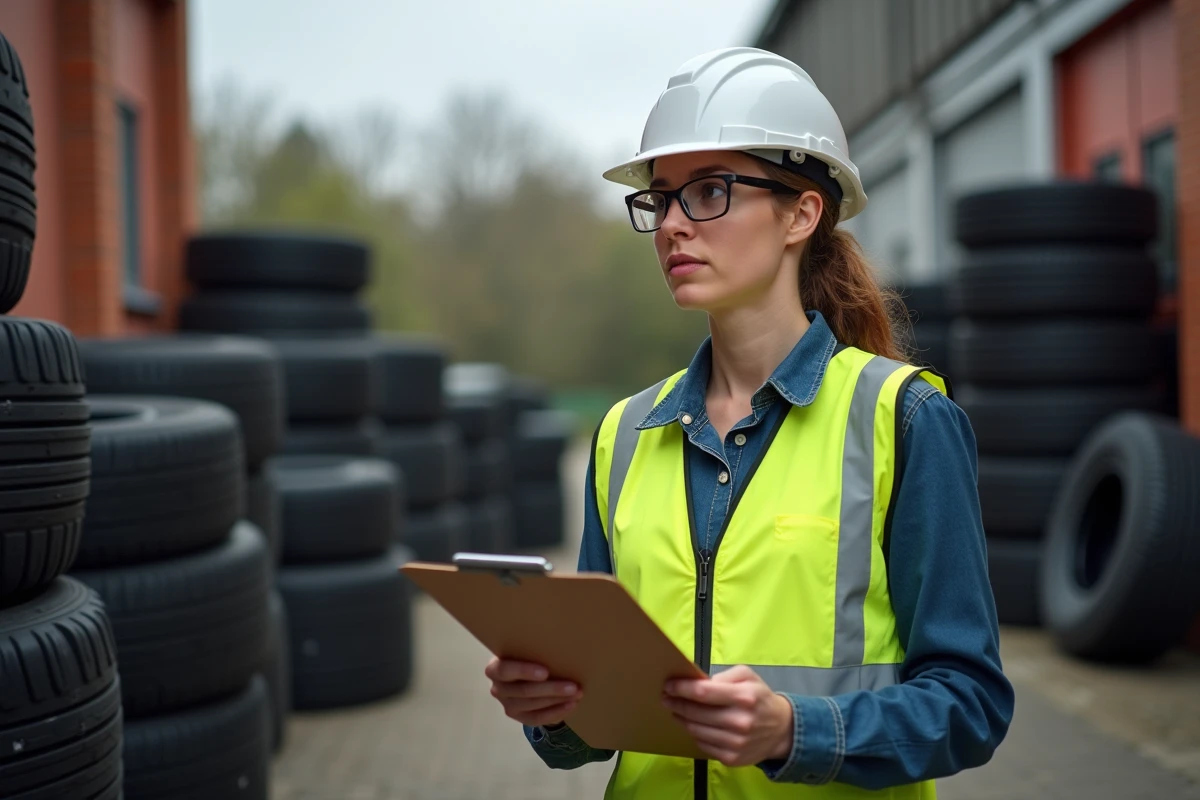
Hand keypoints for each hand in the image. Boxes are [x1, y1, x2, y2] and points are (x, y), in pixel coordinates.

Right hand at [485, 657, 582, 727]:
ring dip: (557, 699)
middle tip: (573, 686)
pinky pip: (537, 718)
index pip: (505, 670)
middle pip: (524, 690)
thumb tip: (561, 640)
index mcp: (495, 668)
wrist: (525, 676)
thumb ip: (533, 649)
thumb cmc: (528, 657)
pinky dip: (556, 712)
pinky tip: (571, 705)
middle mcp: (497, 688)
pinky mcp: (519, 717)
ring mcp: (507, 705)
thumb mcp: (525, 651)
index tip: (546, 671)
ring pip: (533, 705)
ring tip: (577, 693)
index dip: (524, 671)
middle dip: (551, 688)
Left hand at [663, 665, 792, 766]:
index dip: (681, 689)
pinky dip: (695, 734)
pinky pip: (703, 745)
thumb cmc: (760, 698)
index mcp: (744, 697)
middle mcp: (740, 722)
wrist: (781, 730)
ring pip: (696, 730)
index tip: (668, 686)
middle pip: (696, 713)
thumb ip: (723, 676)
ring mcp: (735, 743)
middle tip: (666, 698)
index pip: (703, 692)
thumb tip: (698, 683)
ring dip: (682, 719)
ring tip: (676, 711)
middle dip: (676, 703)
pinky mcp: (731, 758)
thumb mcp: (747, 677)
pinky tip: (694, 725)